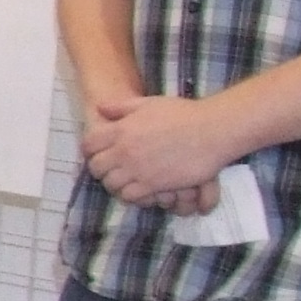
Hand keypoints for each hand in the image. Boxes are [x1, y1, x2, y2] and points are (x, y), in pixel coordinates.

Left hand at [79, 93, 233, 208]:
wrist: (211, 130)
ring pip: (111, 184)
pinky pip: (130, 196)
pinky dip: (131, 194)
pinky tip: (140, 187)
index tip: (98, 151)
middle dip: (101, 168)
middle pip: (97, 167)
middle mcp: (124, 151)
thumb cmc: (183, 114)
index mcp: (121, 130)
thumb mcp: (149, 103)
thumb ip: (121, 107)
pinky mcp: (153, 185)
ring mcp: (138, 170)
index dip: (90, 149)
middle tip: (112, 167)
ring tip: (126, 178)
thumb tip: (99, 108)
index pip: (88, 145)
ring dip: (115, 182)